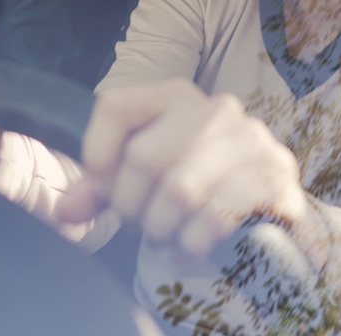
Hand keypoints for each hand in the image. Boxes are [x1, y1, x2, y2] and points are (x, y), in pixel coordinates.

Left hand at [56, 79, 330, 269]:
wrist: (272, 207)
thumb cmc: (197, 187)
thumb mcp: (145, 180)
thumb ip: (103, 189)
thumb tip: (64, 213)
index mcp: (177, 95)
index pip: (116, 106)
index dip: (98, 154)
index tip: (105, 188)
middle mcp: (216, 108)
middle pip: (144, 156)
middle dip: (131, 205)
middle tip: (140, 226)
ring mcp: (252, 140)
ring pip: (179, 190)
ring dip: (163, 227)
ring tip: (167, 237)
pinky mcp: (276, 177)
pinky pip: (217, 215)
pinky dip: (193, 241)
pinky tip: (192, 246)